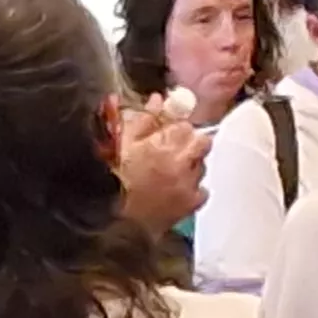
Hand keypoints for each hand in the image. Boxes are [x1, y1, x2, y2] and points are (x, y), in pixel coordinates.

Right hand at [111, 106, 210, 233]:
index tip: (168, 135)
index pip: (186, 126)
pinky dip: (192, 188)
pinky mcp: (193, 202)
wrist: (116, 218)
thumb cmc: (114, 177)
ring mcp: (190, 183)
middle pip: (202, 142)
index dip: (178, 130)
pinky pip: (202, 189)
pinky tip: (175, 191)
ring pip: (201, 166)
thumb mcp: (122, 144)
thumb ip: (142, 120)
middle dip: (190, 144)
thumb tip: (158, 99)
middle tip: (172, 152)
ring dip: (190, 166)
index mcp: (163, 144)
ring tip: (168, 174)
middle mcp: (182, 162)